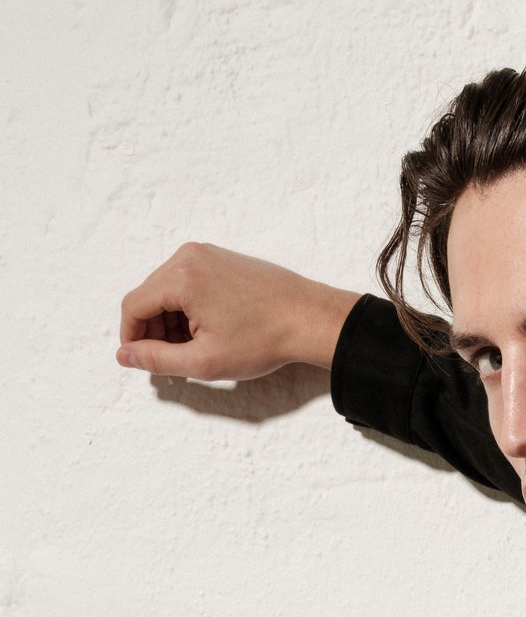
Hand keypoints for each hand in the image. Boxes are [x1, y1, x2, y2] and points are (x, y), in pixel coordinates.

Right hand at [116, 241, 360, 378]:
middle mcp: (188, 256)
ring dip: (172, 321)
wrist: (309, 319)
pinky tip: (209, 332)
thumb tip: (124, 356)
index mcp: (180, 276)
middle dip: (154, 330)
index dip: (132, 338)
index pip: (133, 305)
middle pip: (149, 296)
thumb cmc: (263, 340)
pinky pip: (189, 283)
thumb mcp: (204, 360)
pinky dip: (189, 309)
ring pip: (168, 290)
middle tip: (175, 361)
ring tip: (197, 349)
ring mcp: (206, 254)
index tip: (142, 362)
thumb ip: (158, 359)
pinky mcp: (221, 259)